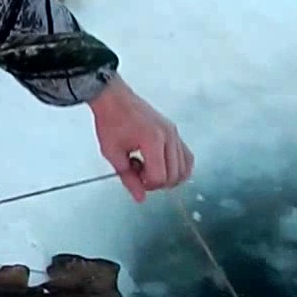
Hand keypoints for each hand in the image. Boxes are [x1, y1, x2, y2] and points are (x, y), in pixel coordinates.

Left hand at [87, 73, 193, 201]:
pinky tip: (159, 164)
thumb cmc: (110, 121)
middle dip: (157, 182)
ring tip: (148, 168)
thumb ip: (127, 178)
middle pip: (175, 176)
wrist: (113, 98)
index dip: (146, 185)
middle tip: (139, 174)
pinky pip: (186, 156)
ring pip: (185, 168)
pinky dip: (177, 166)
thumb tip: (140, 198)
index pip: (159, 177)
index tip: (134, 179)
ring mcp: (174, 133)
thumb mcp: (112, 153)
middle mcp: (168, 136)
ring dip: (168, 176)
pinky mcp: (175, 131)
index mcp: (152, 140)